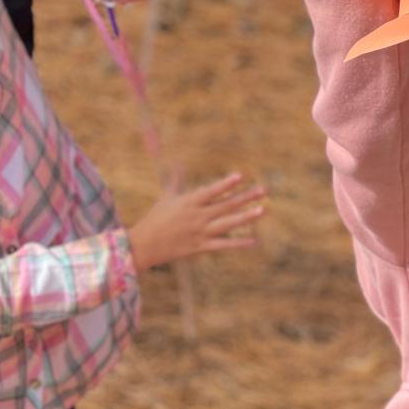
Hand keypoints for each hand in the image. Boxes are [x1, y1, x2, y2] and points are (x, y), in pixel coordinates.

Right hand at [128, 173, 265, 273]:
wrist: (144, 245)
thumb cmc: (156, 218)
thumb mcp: (167, 197)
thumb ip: (176, 180)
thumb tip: (177, 161)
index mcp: (189, 202)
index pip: (211, 191)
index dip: (225, 184)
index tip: (240, 176)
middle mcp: (197, 216)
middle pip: (225, 205)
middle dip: (245, 197)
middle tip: (264, 190)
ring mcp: (200, 232)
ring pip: (228, 224)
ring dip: (246, 217)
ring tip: (263, 210)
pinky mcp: (200, 247)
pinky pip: (222, 245)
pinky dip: (238, 244)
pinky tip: (253, 241)